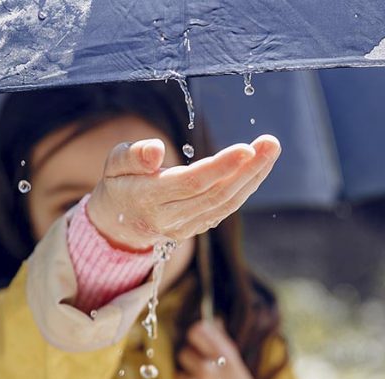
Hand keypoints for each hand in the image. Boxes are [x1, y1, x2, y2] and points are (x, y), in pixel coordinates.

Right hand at [87, 135, 280, 250]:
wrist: (118, 222)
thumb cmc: (119, 182)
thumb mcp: (114, 163)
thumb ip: (133, 156)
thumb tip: (156, 150)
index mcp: (147, 198)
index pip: (190, 184)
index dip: (220, 167)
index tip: (246, 148)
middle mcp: (168, 218)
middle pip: (215, 195)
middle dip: (247, 169)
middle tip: (271, 143)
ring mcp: (185, 227)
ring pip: (225, 203)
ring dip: (253, 177)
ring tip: (270, 150)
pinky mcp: (196, 228)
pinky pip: (225, 208)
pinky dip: (246, 187)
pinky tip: (259, 166)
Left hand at [176, 321, 269, 378]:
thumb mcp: (241, 373)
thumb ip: (224, 348)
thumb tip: (215, 321)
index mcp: (228, 360)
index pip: (198, 330)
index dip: (196, 335)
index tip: (197, 340)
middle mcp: (210, 370)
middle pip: (185, 352)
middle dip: (192, 362)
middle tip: (204, 376)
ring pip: (180, 374)